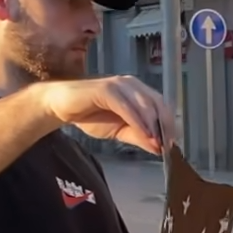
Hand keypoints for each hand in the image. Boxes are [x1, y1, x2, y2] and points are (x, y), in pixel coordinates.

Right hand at [36, 76, 174, 156]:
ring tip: (157, 143)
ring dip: (153, 125)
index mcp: (138, 92)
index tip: (172, 145)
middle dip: (165, 126)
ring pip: (144, 104)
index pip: (162, 106)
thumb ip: (139, 137)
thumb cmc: (90, 116)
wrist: (60, 106)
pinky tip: (143, 134)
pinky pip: (126, 106)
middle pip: (157, 103)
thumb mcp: (121, 131)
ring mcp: (119, 84)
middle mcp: (132, 84)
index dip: (169, 125)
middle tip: (167, 146)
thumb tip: (159, 148)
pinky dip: (137, 121)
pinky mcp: (106, 89)